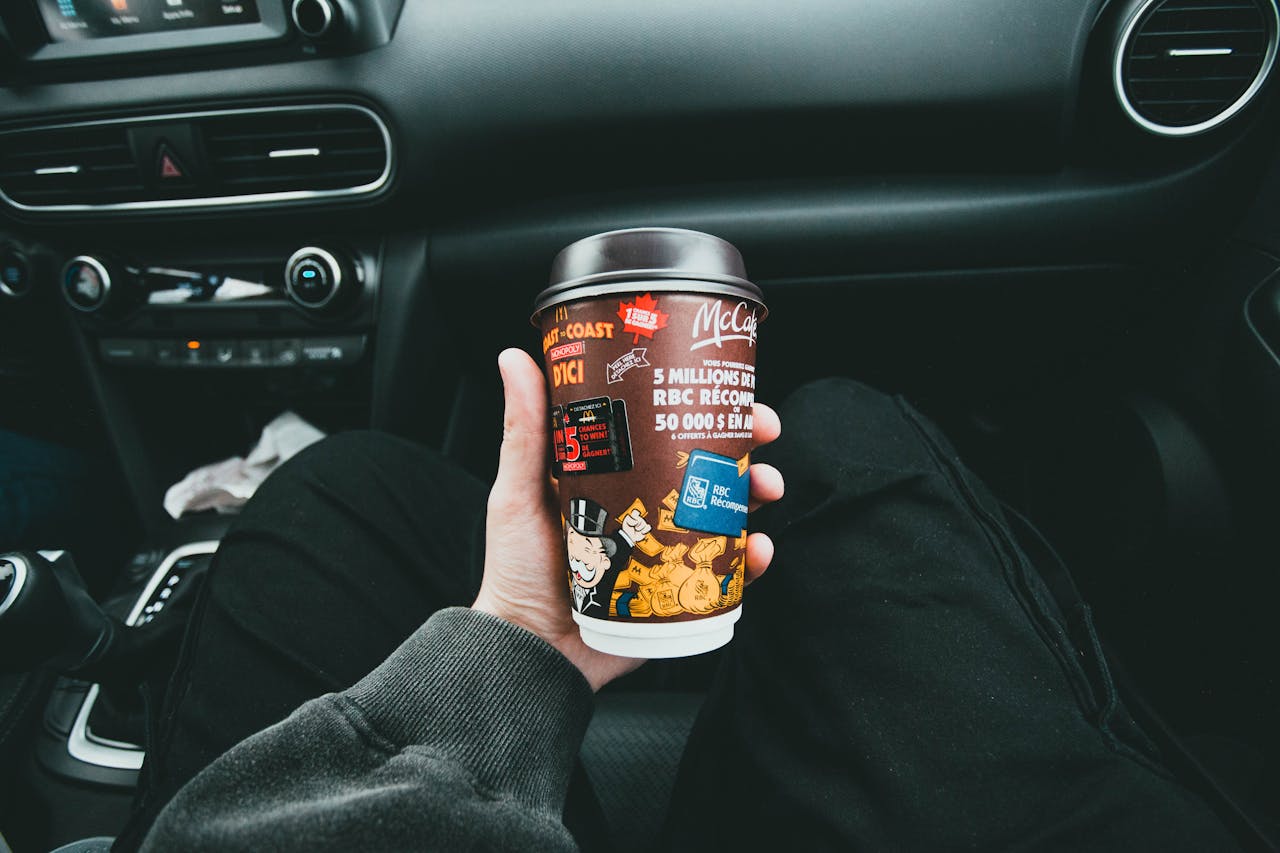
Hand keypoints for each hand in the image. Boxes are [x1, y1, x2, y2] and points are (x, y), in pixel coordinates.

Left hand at [473, 348, 783, 690]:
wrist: (528, 649)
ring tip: (766, 489)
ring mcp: (667, 549)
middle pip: (707, 467)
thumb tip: (514, 358)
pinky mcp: (679, 590)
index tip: (726, 388)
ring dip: (756, 495)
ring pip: (726, 513)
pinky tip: (756, 548)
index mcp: (615, 476)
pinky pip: (726, 571)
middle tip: (763, 434)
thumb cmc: (516, 570)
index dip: (702, 407)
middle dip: (745, 447)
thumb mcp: (519, 492)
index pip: (666, 431)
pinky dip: (749, 559)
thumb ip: (524, 431)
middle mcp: (646, 508)